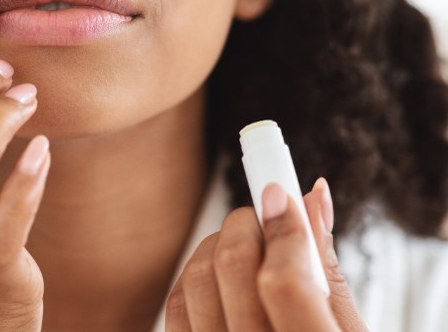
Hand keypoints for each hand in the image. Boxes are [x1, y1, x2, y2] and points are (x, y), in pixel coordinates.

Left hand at [166, 178, 367, 330]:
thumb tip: (312, 199)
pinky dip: (192, 280)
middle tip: (264, 213)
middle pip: (231, 269)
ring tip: (244, 246)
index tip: (281, 191)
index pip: (286, 283)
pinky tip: (219, 278)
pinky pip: (173, 309)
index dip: (283, 228)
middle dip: (246, 224)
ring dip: (215, 247)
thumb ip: (328, 272)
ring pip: (194, 281)